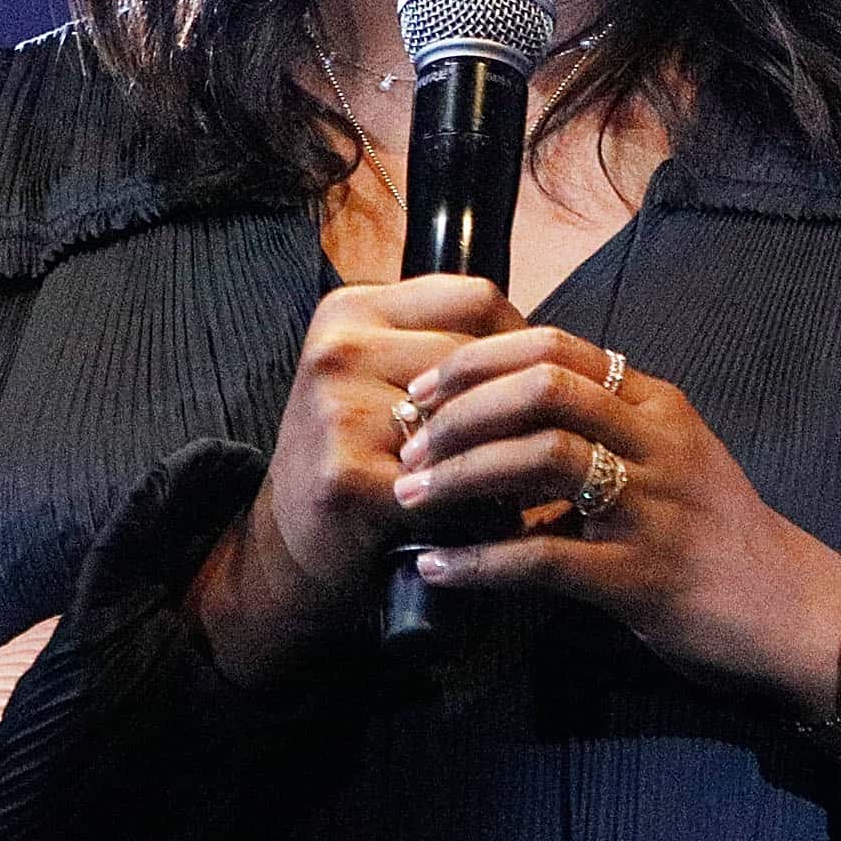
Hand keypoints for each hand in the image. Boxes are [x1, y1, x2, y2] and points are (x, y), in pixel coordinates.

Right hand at [187, 275, 521, 686]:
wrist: (285, 542)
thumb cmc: (355, 454)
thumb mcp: (380, 376)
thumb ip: (442, 346)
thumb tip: (546, 342)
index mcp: (352, 309)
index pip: (474, 298)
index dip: (524, 338)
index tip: (543, 378)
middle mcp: (339, 347)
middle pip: (476, 359)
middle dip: (522, 402)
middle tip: (555, 437)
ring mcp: (337, 408)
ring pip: (469, 421)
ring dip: (511, 455)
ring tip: (536, 480)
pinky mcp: (345, 472)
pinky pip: (448, 484)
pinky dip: (482, 508)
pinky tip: (496, 520)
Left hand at [389, 327, 840, 722]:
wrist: (797, 615)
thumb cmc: (719, 539)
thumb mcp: (669, 462)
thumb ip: (603, 431)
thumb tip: (499, 416)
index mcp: (657, 406)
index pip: (557, 347)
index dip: (478, 359)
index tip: (425, 389)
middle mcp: (658, 442)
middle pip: (545, 387)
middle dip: (461, 408)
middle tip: (409, 442)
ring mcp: (655, 508)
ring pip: (544, 457)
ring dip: (462, 473)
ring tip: (409, 497)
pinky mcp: (646, 578)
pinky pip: (547, 558)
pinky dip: (481, 561)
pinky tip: (437, 568)